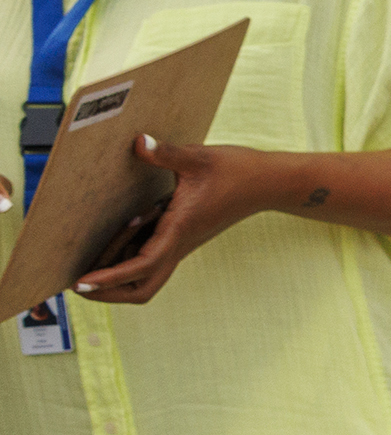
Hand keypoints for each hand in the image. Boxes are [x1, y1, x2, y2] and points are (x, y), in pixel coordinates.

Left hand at [71, 137, 292, 304]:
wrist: (268, 183)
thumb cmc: (237, 171)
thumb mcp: (199, 158)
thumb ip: (166, 153)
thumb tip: (139, 142)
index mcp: (180, 230)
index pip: (142, 266)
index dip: (110, 276)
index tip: (83, 282)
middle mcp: (179, 243)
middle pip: (142, 288)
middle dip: (110, 292)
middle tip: (80, 284)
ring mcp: (180, 243)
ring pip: (146, 278)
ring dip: (116, 279)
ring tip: (87, 267)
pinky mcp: (182, 237)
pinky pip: (151, 259)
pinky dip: (127, 260)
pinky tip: (112, 245)